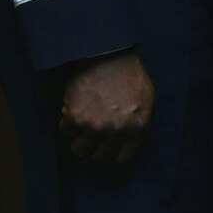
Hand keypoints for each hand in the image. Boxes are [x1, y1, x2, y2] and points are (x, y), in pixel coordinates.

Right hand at [59, 48, 154, 163]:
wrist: (108, 54)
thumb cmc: (130, 73)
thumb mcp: (147, 98)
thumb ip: (140, 121)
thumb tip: (129, 139)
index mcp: (138, 127)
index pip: (123, 157)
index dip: (114, 153)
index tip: (109, 148)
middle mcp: (117, 130)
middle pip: (100, 157)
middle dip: (96, 148)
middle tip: (92, 137)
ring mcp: (96, 126)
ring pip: (80, 151)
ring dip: (79, 141)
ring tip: (81, 129)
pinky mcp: (76, 118)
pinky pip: (65, 132)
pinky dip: (66, 125)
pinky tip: (72, 114)